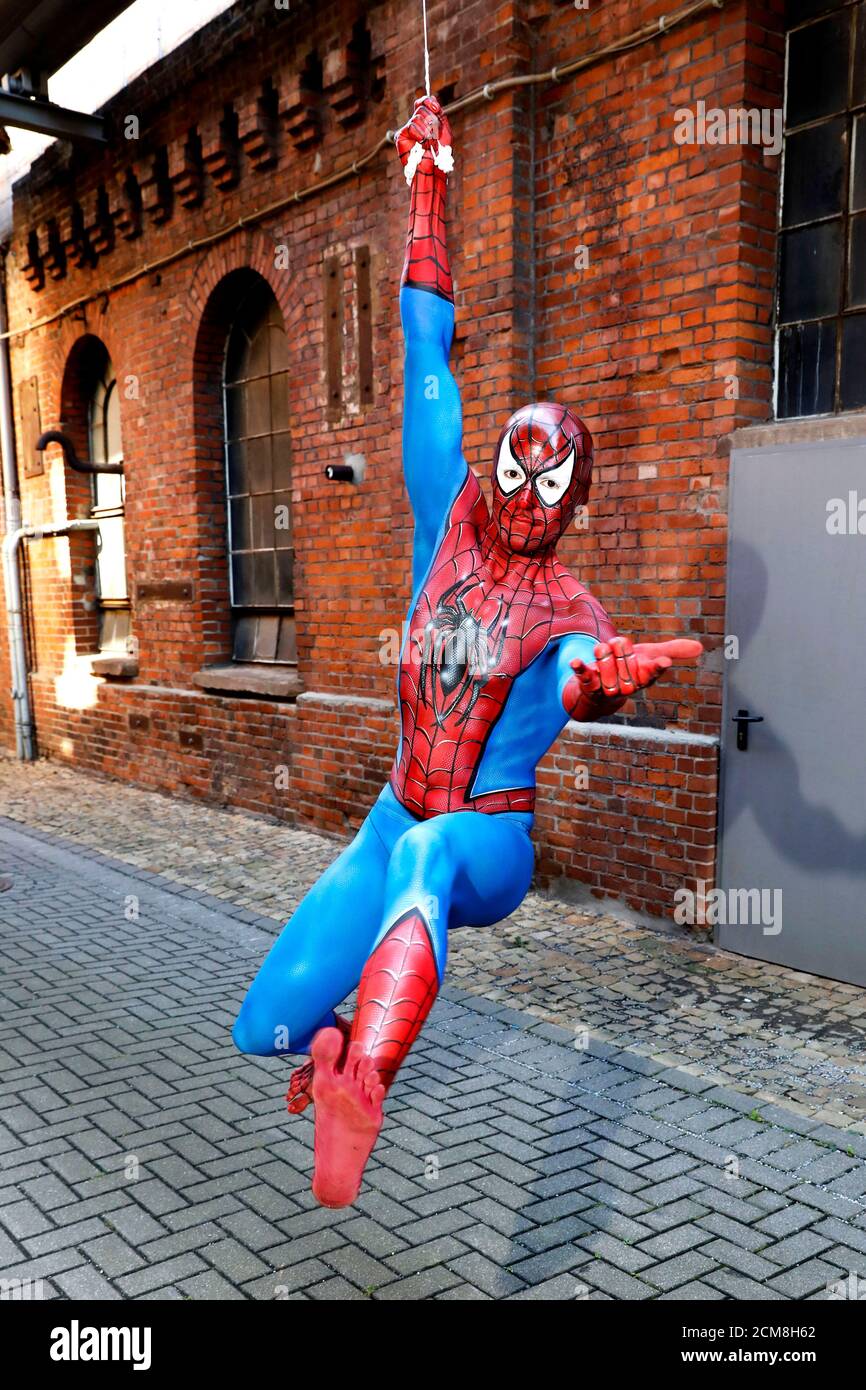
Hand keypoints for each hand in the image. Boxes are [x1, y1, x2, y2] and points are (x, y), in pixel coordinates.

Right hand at [395, 94, 453, 180]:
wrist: (433, 170)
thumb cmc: (440, 154)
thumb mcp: (444, 130)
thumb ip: (438, 113)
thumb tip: (432, 97)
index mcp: (423, 121)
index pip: (422, 103)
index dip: (428, 102)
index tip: (436, 108)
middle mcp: (414, 123)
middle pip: (421, 109)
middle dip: (432, 121)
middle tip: (435, 136)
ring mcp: (406, 130)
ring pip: (418, 117)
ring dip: (429, 131)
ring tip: (430, 143)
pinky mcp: (400, 137)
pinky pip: (412, 126)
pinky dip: (420, 135)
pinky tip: (422, 144)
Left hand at [570, 636, 702, 701]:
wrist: (601, 691)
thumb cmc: (629, 671)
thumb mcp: (650, 658)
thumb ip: (672, 651)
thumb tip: (700, 647)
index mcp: (644, 678)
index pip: (652, 671)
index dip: (655, 666)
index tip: (661, 663)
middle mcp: (627, 685)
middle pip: (622, 648)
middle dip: (618, 644)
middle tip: (616, 653)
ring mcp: (607, 687)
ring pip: (603, 654)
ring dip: (602, 649)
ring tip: (603, 658)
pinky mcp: (588, 685)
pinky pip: (584, 674)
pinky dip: (580, 667)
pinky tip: (575, 662)